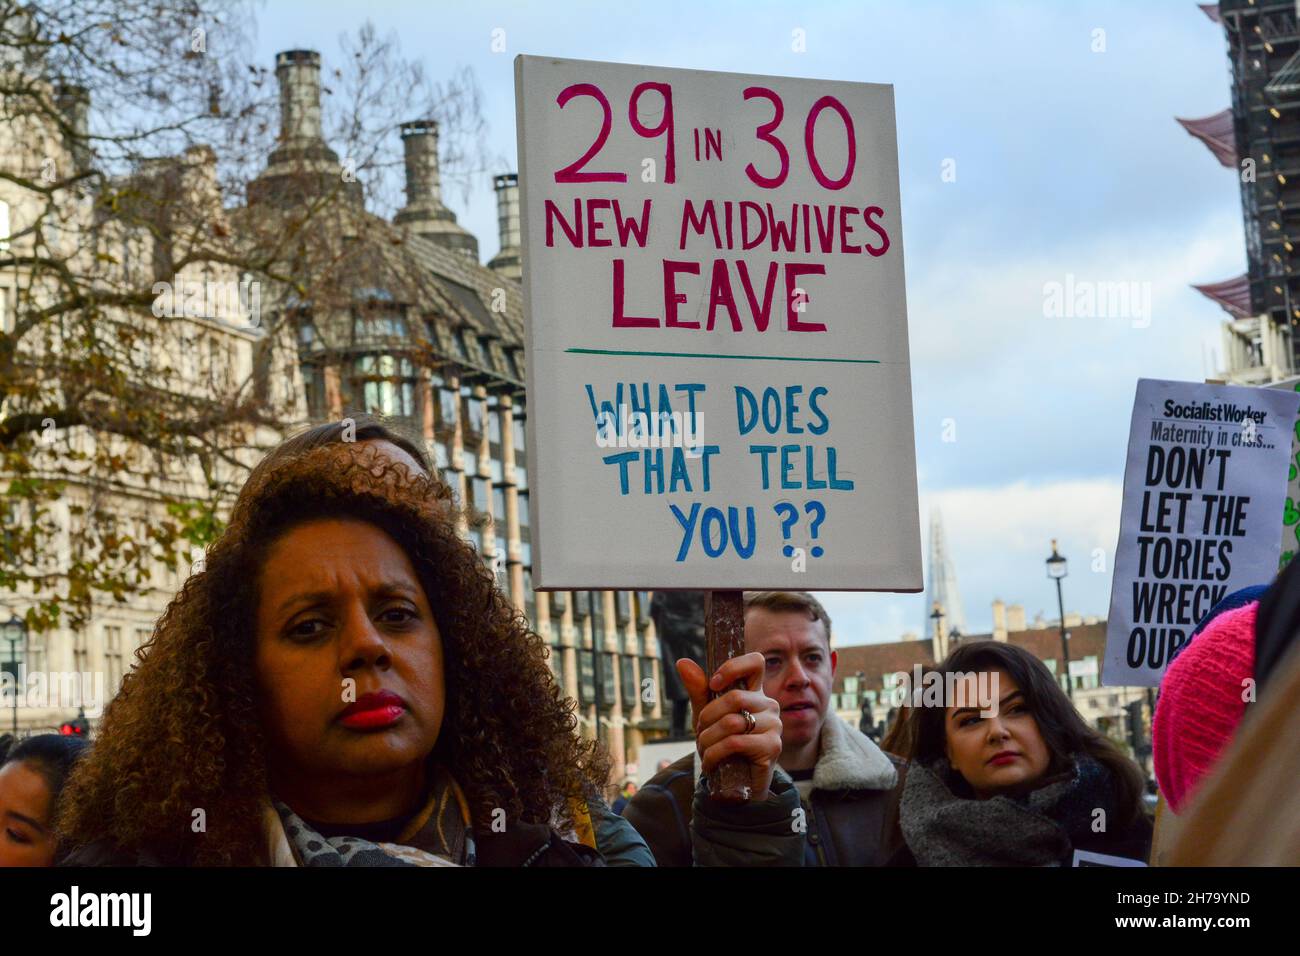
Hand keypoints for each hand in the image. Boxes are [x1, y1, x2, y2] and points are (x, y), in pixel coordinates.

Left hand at [677, 652, 781, 801]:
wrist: (734, 784)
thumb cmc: (722, 744)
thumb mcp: (706, 715)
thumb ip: (698, 689)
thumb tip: (682, 662)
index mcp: (755, 692)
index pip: (755, 662)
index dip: (733, 667)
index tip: (713, 683)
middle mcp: (769, 705)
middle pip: (735, 697)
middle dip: (707, 717)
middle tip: (700, 732)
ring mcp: (774, 725)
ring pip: (731, 722)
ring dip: (708, 738)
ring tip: (703, 749)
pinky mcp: (772, 747)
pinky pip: (735, 742)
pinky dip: (714, 753)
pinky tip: (710, 763)